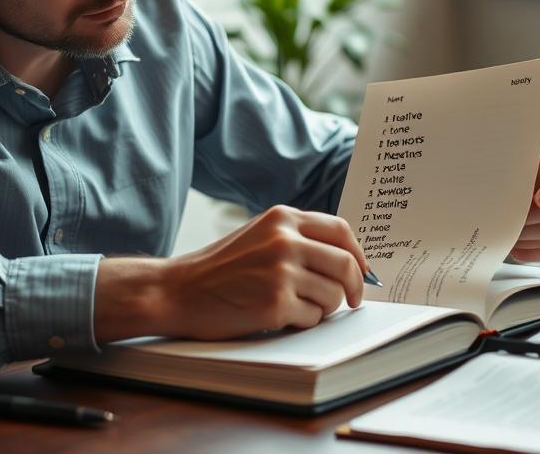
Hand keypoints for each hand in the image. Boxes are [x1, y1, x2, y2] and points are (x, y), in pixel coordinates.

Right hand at [94, 205, 367, 342]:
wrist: (177, 290)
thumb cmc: (218, 268)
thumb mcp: (258, 235)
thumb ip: (297, 238)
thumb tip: (347, 258)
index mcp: (282, 218)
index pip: (342, 231)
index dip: (359, 254)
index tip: (363, 271)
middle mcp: (285, 240)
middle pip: (346, 264)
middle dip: (354, 287)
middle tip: (350, 300)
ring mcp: (281, 272)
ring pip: (334, 295)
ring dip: (324, 307)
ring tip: (299, 307)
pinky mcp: (275, 303)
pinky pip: (313, 317)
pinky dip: (304, 322)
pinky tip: (280, 316)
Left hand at [511, 136, 539, 262]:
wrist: (528, 170)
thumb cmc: (522, 159)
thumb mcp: (521, 151)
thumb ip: (516, 161)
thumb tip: (500, 184)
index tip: (538, 199)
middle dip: (525, 218)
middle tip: (502, 218)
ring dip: (524, 236)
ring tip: (504, 232)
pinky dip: (531, 252)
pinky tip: (515, 248)